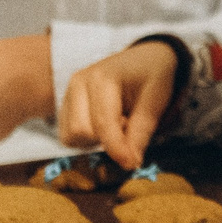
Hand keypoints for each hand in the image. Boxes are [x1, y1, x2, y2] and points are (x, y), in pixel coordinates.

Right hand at [57, 41, 177, 168]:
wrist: (144, 58)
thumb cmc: (152, 75)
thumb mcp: (156, 99)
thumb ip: (141, 130)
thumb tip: (130, 162)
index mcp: (102, 77)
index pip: (103, 123)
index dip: (117, 148)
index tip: (131, 164)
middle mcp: (78, 83)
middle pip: (81, 131)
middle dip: (106, 140)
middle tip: (129, 126)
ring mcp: (68, 93)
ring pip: (71, 136)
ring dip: (96, 140)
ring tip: (118, 124)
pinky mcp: (65, 105)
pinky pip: (68, 135)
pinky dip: (87, 139)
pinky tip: (105, 125)